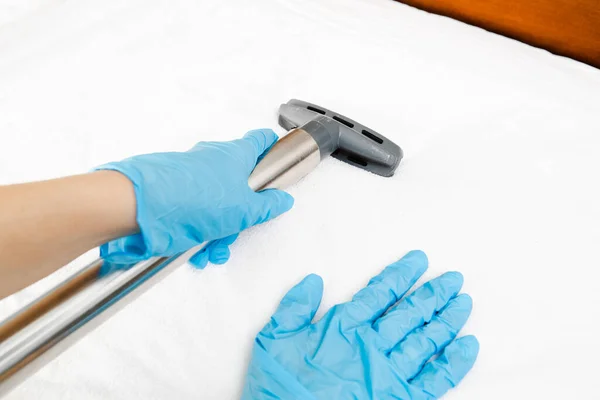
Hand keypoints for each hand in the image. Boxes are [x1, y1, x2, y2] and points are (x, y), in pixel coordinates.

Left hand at [96, 129, 293, 266]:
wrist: (138, 207)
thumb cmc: (192, 200)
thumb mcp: (243, 210)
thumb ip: (267, 205)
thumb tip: (282, 200)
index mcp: (234, 155)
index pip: (260, 141)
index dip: (272, 149)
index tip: (279, 159)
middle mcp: (212, 160)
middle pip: (238, 184)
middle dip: (240, 214)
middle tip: (237, 231)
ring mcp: (191, 175)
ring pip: (215, 203)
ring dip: (217, 231)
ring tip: (211, 250)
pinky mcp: (172, 191)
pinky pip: (193, 211)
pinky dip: (197, 232)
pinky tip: (194, 251)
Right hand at [243, 250, 477, 398]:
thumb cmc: (279, 385)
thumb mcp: (274, 339)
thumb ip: (294, 308)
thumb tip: (313, 280)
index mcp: (344, 328)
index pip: (380, 293)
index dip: (402, 274)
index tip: (420, 259)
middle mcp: (371, 346)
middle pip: (410, 313)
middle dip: (434, 293)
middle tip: (453, 279)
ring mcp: (388, 373)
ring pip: (426, 340)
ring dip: (447, 320)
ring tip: (463, 302)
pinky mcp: (400, 399)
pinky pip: (435, 379)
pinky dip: (454, 363)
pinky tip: (468, 345)